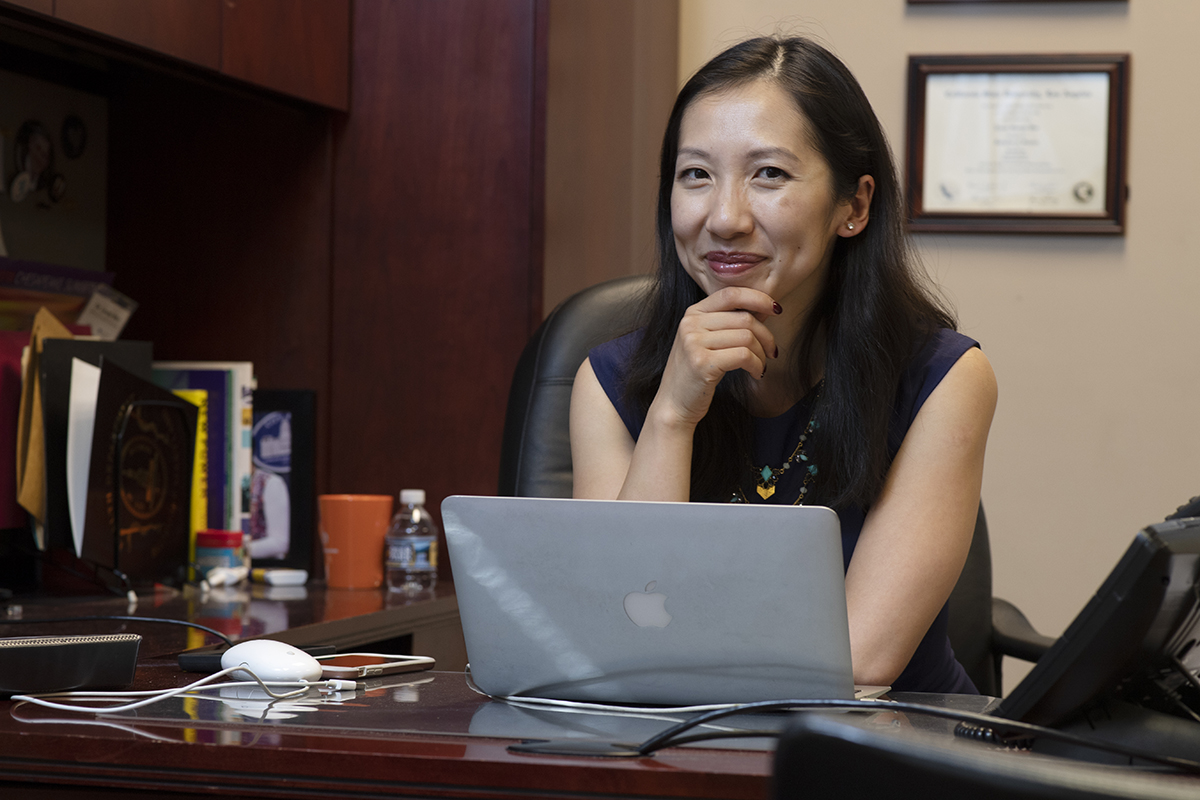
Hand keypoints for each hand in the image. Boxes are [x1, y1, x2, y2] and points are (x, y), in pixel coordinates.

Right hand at [652, 286, 779, 429]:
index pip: (731, 293)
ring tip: (761, 366)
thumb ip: (731, 322)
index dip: (758, 298)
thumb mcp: (708, 341)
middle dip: (766, 336)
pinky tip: (756, 373)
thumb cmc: (696, 373)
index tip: (776, 309)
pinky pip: (744, 356)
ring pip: (747, 337)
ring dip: (762, 354)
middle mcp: (691, 323)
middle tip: (772, 352)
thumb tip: (765, 308)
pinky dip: (757, 365)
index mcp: (693, 313)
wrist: (674, 404)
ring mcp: (694, 342)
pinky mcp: (702, 362)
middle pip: (744, 318)